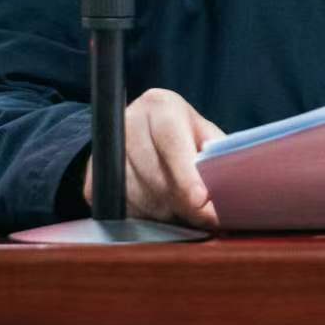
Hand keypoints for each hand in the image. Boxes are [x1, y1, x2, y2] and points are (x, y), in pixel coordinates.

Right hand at [84, 87, 224, 227]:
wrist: (138, 131)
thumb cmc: (182, 135)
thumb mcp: (203, 134)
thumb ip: (216, 156)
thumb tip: (230, 188)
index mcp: (160, 106)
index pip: (172, 143)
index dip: (187, 176)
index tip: (202, 201)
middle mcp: (129, 121)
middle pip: (156, 177)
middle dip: (183, 204)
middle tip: (205, 218)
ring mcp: (107, 149)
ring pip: (140, 197)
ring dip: (165, 213)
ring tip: (182, 210)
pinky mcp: (93, 177)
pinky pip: (123, 209)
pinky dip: (145, 216)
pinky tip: (159, 209)